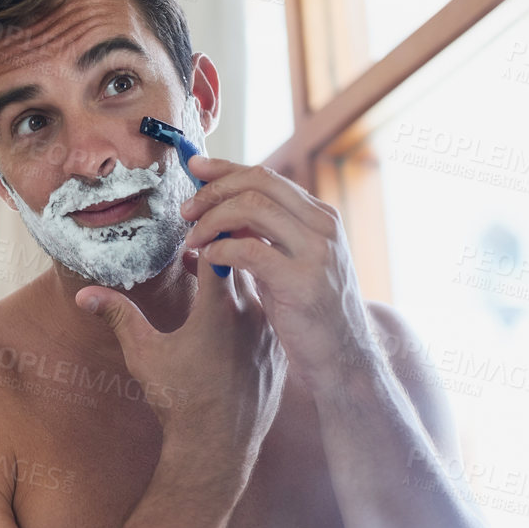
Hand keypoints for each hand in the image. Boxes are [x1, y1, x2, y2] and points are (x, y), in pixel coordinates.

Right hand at [74, 239, 286, 500]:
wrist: (216, 449)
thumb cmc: (178, 400)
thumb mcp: (143, 354)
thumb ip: (119, 316)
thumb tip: (85, 295)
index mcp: (219, 309)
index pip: (221, 248)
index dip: (204, 238)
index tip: (189, 239)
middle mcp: (253, 316)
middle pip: (244, 265)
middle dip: (221, 255)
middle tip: (197, 252)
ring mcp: (271, 336)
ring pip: (261, 292)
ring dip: (238, 283)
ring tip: (210, 286)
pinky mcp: (279, 356)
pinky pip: (271, 320)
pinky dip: (252, 312)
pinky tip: (230, 325)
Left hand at [178, 155, 378, 389]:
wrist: (343, 360)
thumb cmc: (309, 314)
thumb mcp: (288, 264)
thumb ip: (262, 236)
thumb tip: (217, 212)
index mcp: (320, 217)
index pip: (267, 176)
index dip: (225, 169)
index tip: (194, 168)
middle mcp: (323, 227)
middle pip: (258, 183)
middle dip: (213, 190)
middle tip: (185, 209)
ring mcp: (316, 252)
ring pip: (252, 208)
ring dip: (211, 220)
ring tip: (191, 238)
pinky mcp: (302, 282)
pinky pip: (248, 250)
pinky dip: (220, 250)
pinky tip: (207, 259)